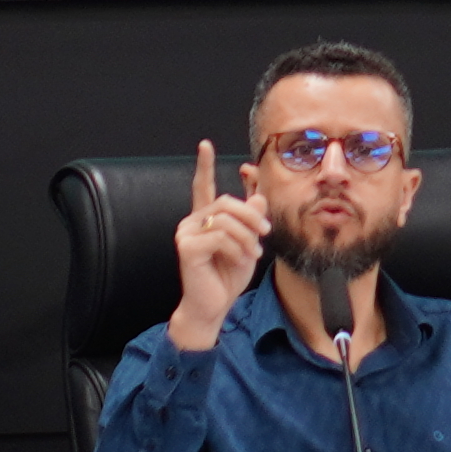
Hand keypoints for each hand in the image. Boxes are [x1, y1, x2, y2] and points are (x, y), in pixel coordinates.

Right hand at [165, 141, 266, 351]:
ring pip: (226, 219)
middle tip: (265, 233)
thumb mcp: (247, 244)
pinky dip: (237, 248)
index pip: (202, 187)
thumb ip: (251, 220)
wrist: (213, 306)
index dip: (204, 166)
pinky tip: (240, 260)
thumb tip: (258, 196)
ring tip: (253, 253)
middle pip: (227, 202)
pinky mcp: (187, 247)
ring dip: (247, 236)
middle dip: (252, 216)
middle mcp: (191, 222)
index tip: (205, 145)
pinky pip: (220, 237)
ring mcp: (186, 234)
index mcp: (204, 219)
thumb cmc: (227, 277)